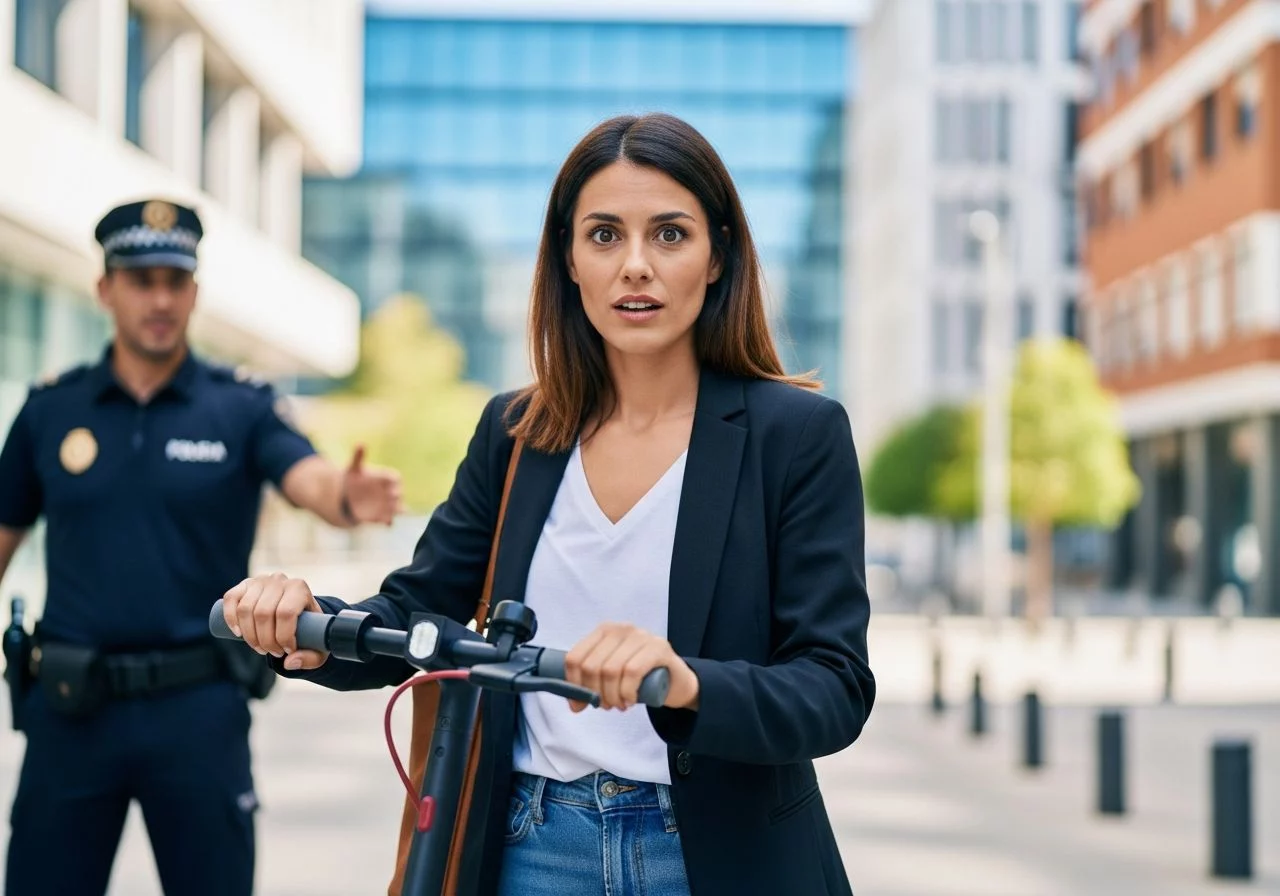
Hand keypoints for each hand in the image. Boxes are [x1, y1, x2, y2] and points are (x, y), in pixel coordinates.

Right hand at [222, 572, 327, 669]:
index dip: (283, 637)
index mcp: (299, 588)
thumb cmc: (309, 629)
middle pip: (264, 613)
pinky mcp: (244, 585)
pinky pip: (231, 599)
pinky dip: (230, 618)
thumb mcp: (318, 644)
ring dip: (249, 635)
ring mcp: (259, 581)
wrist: (297, 611)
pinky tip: (238, 633)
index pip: (286, 613)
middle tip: (272, 652)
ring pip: (246, 609)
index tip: (286, 650)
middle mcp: (279, 580)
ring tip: (260, 647)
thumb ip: (310, 658)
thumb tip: (289, 662)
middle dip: (265, 640)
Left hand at [342, 445, 402, 525]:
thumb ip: (358, 457)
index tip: (390, 482)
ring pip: (399, 509)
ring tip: (393, 512)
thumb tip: (360, 443)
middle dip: (396, 495)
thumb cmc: (354, 480)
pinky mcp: (382, 517)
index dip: (394, 480)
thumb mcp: (354, 468)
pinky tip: (386, 524)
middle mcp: (390, 492)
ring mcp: (387, 505)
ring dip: (397, 510)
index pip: (396, 478)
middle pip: (399, 494)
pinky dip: (389, 522)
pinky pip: (389, 520)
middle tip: (391, 496)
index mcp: (386, 478)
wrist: (348, 497)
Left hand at [564, 623, 698, 711]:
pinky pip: (632, 671)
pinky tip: (630, 700)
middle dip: (595, 693)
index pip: (575, 657)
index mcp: (603, 631)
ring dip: (612, 696)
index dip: (573, 684)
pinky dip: (627, 692)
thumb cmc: (638, 678)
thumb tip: (574, 704)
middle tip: (605, 706)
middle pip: (592, 666)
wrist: (675, 680)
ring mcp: (641, 636)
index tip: (578, 704)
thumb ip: (590, 684)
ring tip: (619, 705)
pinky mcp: (658, 647)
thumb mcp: (610, 677)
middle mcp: (621, 629)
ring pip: (611, 670)